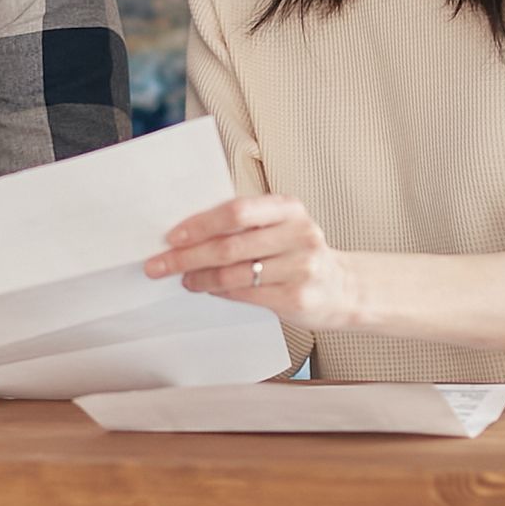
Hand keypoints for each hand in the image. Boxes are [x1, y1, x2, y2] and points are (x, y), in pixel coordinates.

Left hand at [145, 194, 362, 329]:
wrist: (343, 288)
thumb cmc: (300, 255)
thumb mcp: (281, 228)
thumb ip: (245, 226)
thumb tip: (189, 234)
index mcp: (290, 209)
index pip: (237, 211)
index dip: (200, 224)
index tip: (172, 236)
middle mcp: (298, 234)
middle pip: (230, 244)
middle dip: (187, 256)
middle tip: (161, 264)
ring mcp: (300, 267)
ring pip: (233, 273)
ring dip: (200, 277)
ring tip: (184, 279)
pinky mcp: (296, 296)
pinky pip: (245, 293)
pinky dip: (220, 291)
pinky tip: (209, 288)